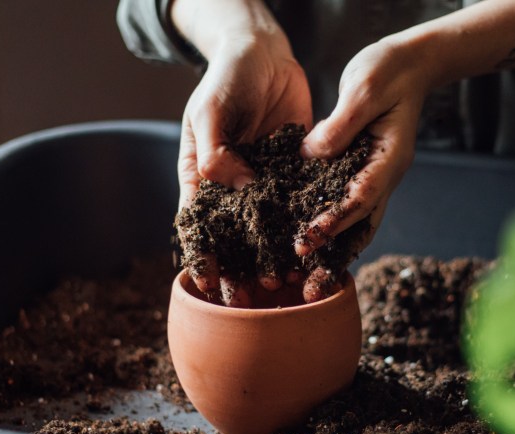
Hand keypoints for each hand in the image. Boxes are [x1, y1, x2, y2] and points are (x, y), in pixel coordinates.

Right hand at [177, 34, 311, 306]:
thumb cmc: (226, 78)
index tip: (209, 284)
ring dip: (274, 258)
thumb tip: (232, 185)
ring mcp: (264, 181)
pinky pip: (299, 206)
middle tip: (252, 298)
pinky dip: (304, 230)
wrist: (265, 53)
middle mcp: (232, 185)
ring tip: (285, 285)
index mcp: (202, 176)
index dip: (203, 256)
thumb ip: (215, 149)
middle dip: (241, 270)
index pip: (199, 224)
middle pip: (234, 237)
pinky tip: (316, 252)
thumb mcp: (211, 110)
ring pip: (268, 230)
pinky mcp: (294, 172)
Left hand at [296, 35, 430, 260]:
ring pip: (354, 225)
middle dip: (334, 257)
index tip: (306, 240)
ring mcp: (373, 177)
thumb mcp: (363, 89)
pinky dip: (327, 229)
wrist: (408, 64)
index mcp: (389, 159)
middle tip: (308, 287)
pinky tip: (303, 246)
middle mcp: (383, 176)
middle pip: (360, 227)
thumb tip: (311, 155)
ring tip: (304, 282)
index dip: (333, 221)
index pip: (360, 198)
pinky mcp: (358, 172)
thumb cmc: (388, 71)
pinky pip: (343, 207)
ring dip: (331, 253)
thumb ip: (340, 125)